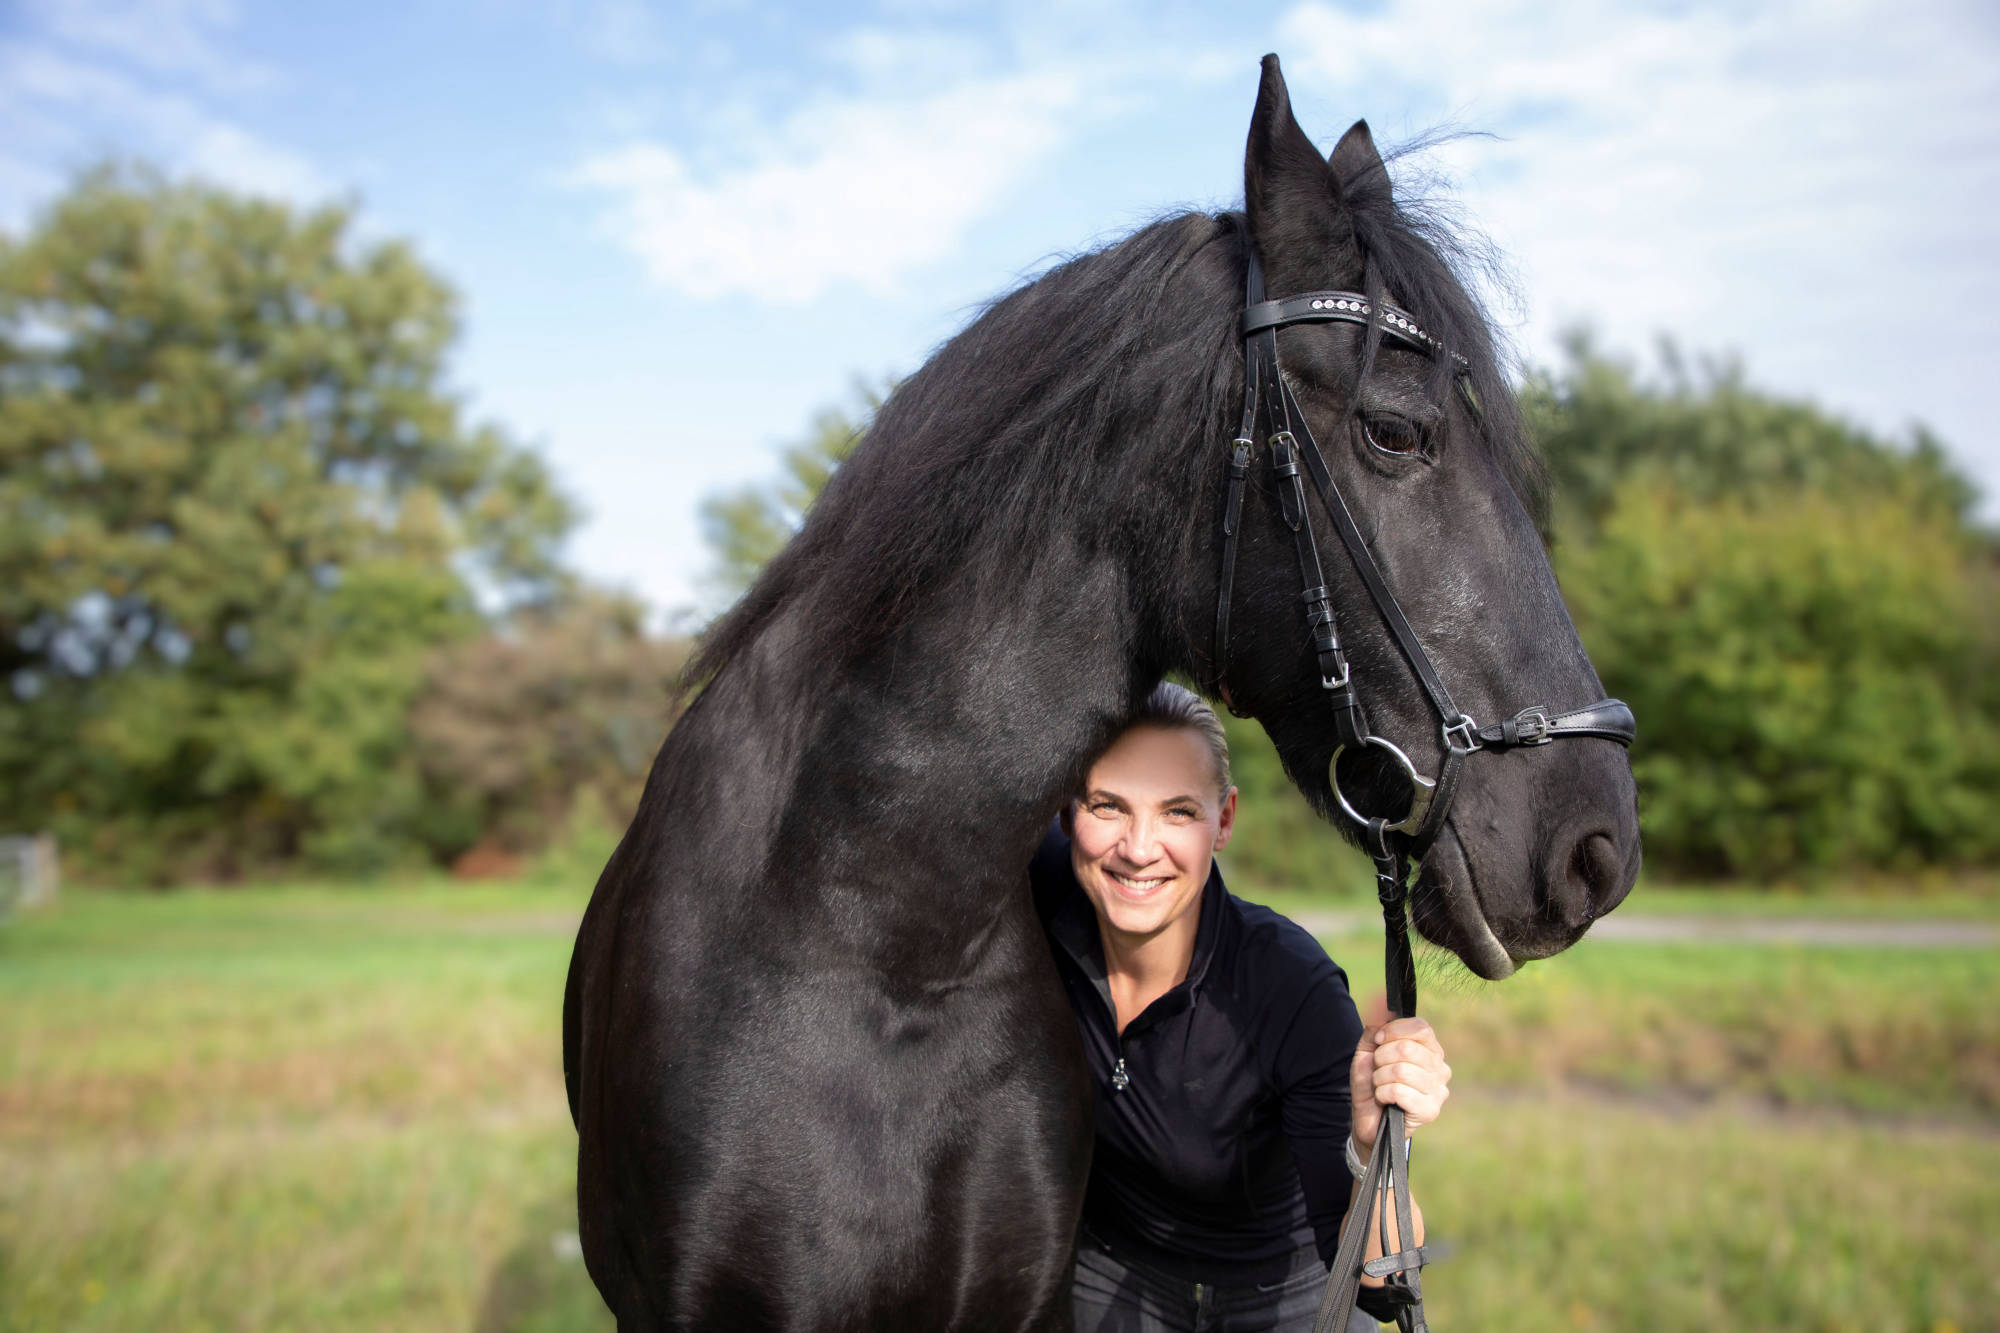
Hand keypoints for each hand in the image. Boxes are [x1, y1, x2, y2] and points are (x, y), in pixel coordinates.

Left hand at [1349, 1015, 1449, 1153]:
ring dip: (1380, 1078)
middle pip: (1408, 1049)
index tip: (1378, 1041)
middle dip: (1381, 1058)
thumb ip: (1376, 1027)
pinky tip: (1385, 1100)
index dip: (1394, 1031)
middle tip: (1378, 1071)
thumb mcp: (1368, 1051)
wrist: (1368, 1121)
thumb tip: (1382, 1003)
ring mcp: (1438, 1090)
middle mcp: (1440, 1068)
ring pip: (1401, 1070)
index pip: (1421, 1028)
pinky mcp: (1430, 1110)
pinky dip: (1383, 1093)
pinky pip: (1400, 1091)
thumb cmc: (1372, 1084)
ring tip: (1381, 1086)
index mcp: (1430, 1050)